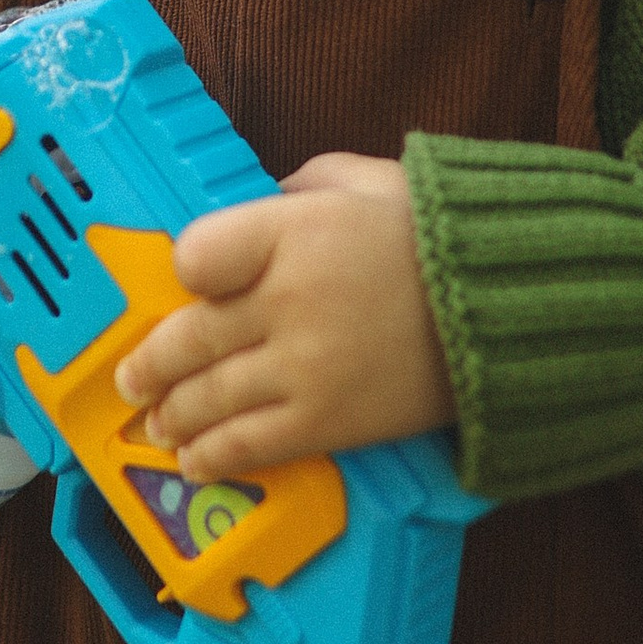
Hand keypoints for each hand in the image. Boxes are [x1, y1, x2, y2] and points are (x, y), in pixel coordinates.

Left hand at [111, 154, 454, 482]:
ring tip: (157, 423)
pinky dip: (213, 457)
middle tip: (132, 378)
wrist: (510, 308)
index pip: (195, 255)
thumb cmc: (437, 236)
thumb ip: (300, 190)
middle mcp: (284, 300)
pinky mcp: (328, 421)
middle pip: (187, 339)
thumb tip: (262, 204)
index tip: (181, 283)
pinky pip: (250, 446)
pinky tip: (194, 462)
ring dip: (171, 416)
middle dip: (149, 365)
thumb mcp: (364, 182)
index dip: (182, 271)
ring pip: (208, 399)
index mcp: (288, 232)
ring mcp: (302, 367)